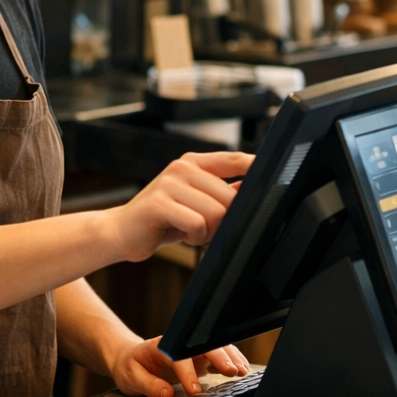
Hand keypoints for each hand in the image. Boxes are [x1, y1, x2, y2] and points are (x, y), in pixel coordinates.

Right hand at [102, 151, 254, 262]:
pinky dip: (194, 237)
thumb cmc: (162, 219)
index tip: (275, 178)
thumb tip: (253, 190)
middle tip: (205, 229)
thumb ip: (221, 194)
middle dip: (222, 221)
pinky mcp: (159, 203)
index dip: (256, 168)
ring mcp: (169, 183)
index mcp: (193, 162)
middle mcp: (181, 167)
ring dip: (207, 231)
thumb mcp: (194, 202)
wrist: (121, 231)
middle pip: (228, 197)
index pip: (234, 160)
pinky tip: (180, 234)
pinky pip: (197, 224)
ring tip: (190, 230)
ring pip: (215, 213)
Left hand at [109, 335, 249, 396]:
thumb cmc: (131, 367)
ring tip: (241, 371)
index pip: (179, 357)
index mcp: (161, 346)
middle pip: (203, 346)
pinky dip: (231, 361)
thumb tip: (167, 394)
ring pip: (215, 348)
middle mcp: (180, 344)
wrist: (130, 358)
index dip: (188, 373)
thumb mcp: (131, 378)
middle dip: (219, 357)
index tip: (195, 390)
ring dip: (230, 357)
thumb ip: (149, 386)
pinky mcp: (199, 357)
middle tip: (232, 372)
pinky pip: (218, 355)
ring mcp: (191, 349)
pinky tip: (241, 369)